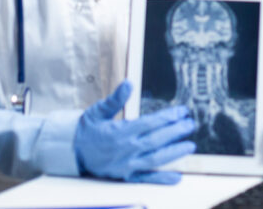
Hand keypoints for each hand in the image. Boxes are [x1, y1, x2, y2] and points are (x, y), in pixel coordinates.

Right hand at [74, 81, 195, 183]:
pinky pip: (147, 178)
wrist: (72, 152)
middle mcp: (126, 149)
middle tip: (190, 124)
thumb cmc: (86, 130)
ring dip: (175, 152)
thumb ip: (115, 99)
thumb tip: (128, 84)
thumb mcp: (98, 110)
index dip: (169, 117)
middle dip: (176, 132)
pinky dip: (162, 179)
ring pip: (156, 159)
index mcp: (121, 132)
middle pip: (157, 140)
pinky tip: (177, 177)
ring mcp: (127, 164)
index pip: (151, 123)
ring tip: (190, 146)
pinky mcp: (126, 176)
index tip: (182, 111)